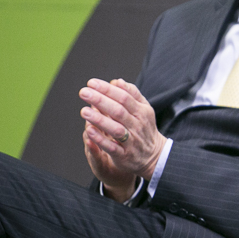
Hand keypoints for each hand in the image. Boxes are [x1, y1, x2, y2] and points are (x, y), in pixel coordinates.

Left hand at [80, 79, 165, 200]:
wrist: (154, 156)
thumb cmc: (144, 129)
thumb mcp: (144, 109)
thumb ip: (132, 94)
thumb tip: (116, 81)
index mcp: (142, 112)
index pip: (124, 97)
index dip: (107, 89)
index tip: (91, 83)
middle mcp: (137, 125)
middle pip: (119, 110)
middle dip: (100, 100)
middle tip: (84, 92)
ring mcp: (132, 141)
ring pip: (115, 129)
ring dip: (99, 119)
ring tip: (84, 111)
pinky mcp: (125, 155)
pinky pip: (112, 147)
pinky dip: (100, 139)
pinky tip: (89, 131)